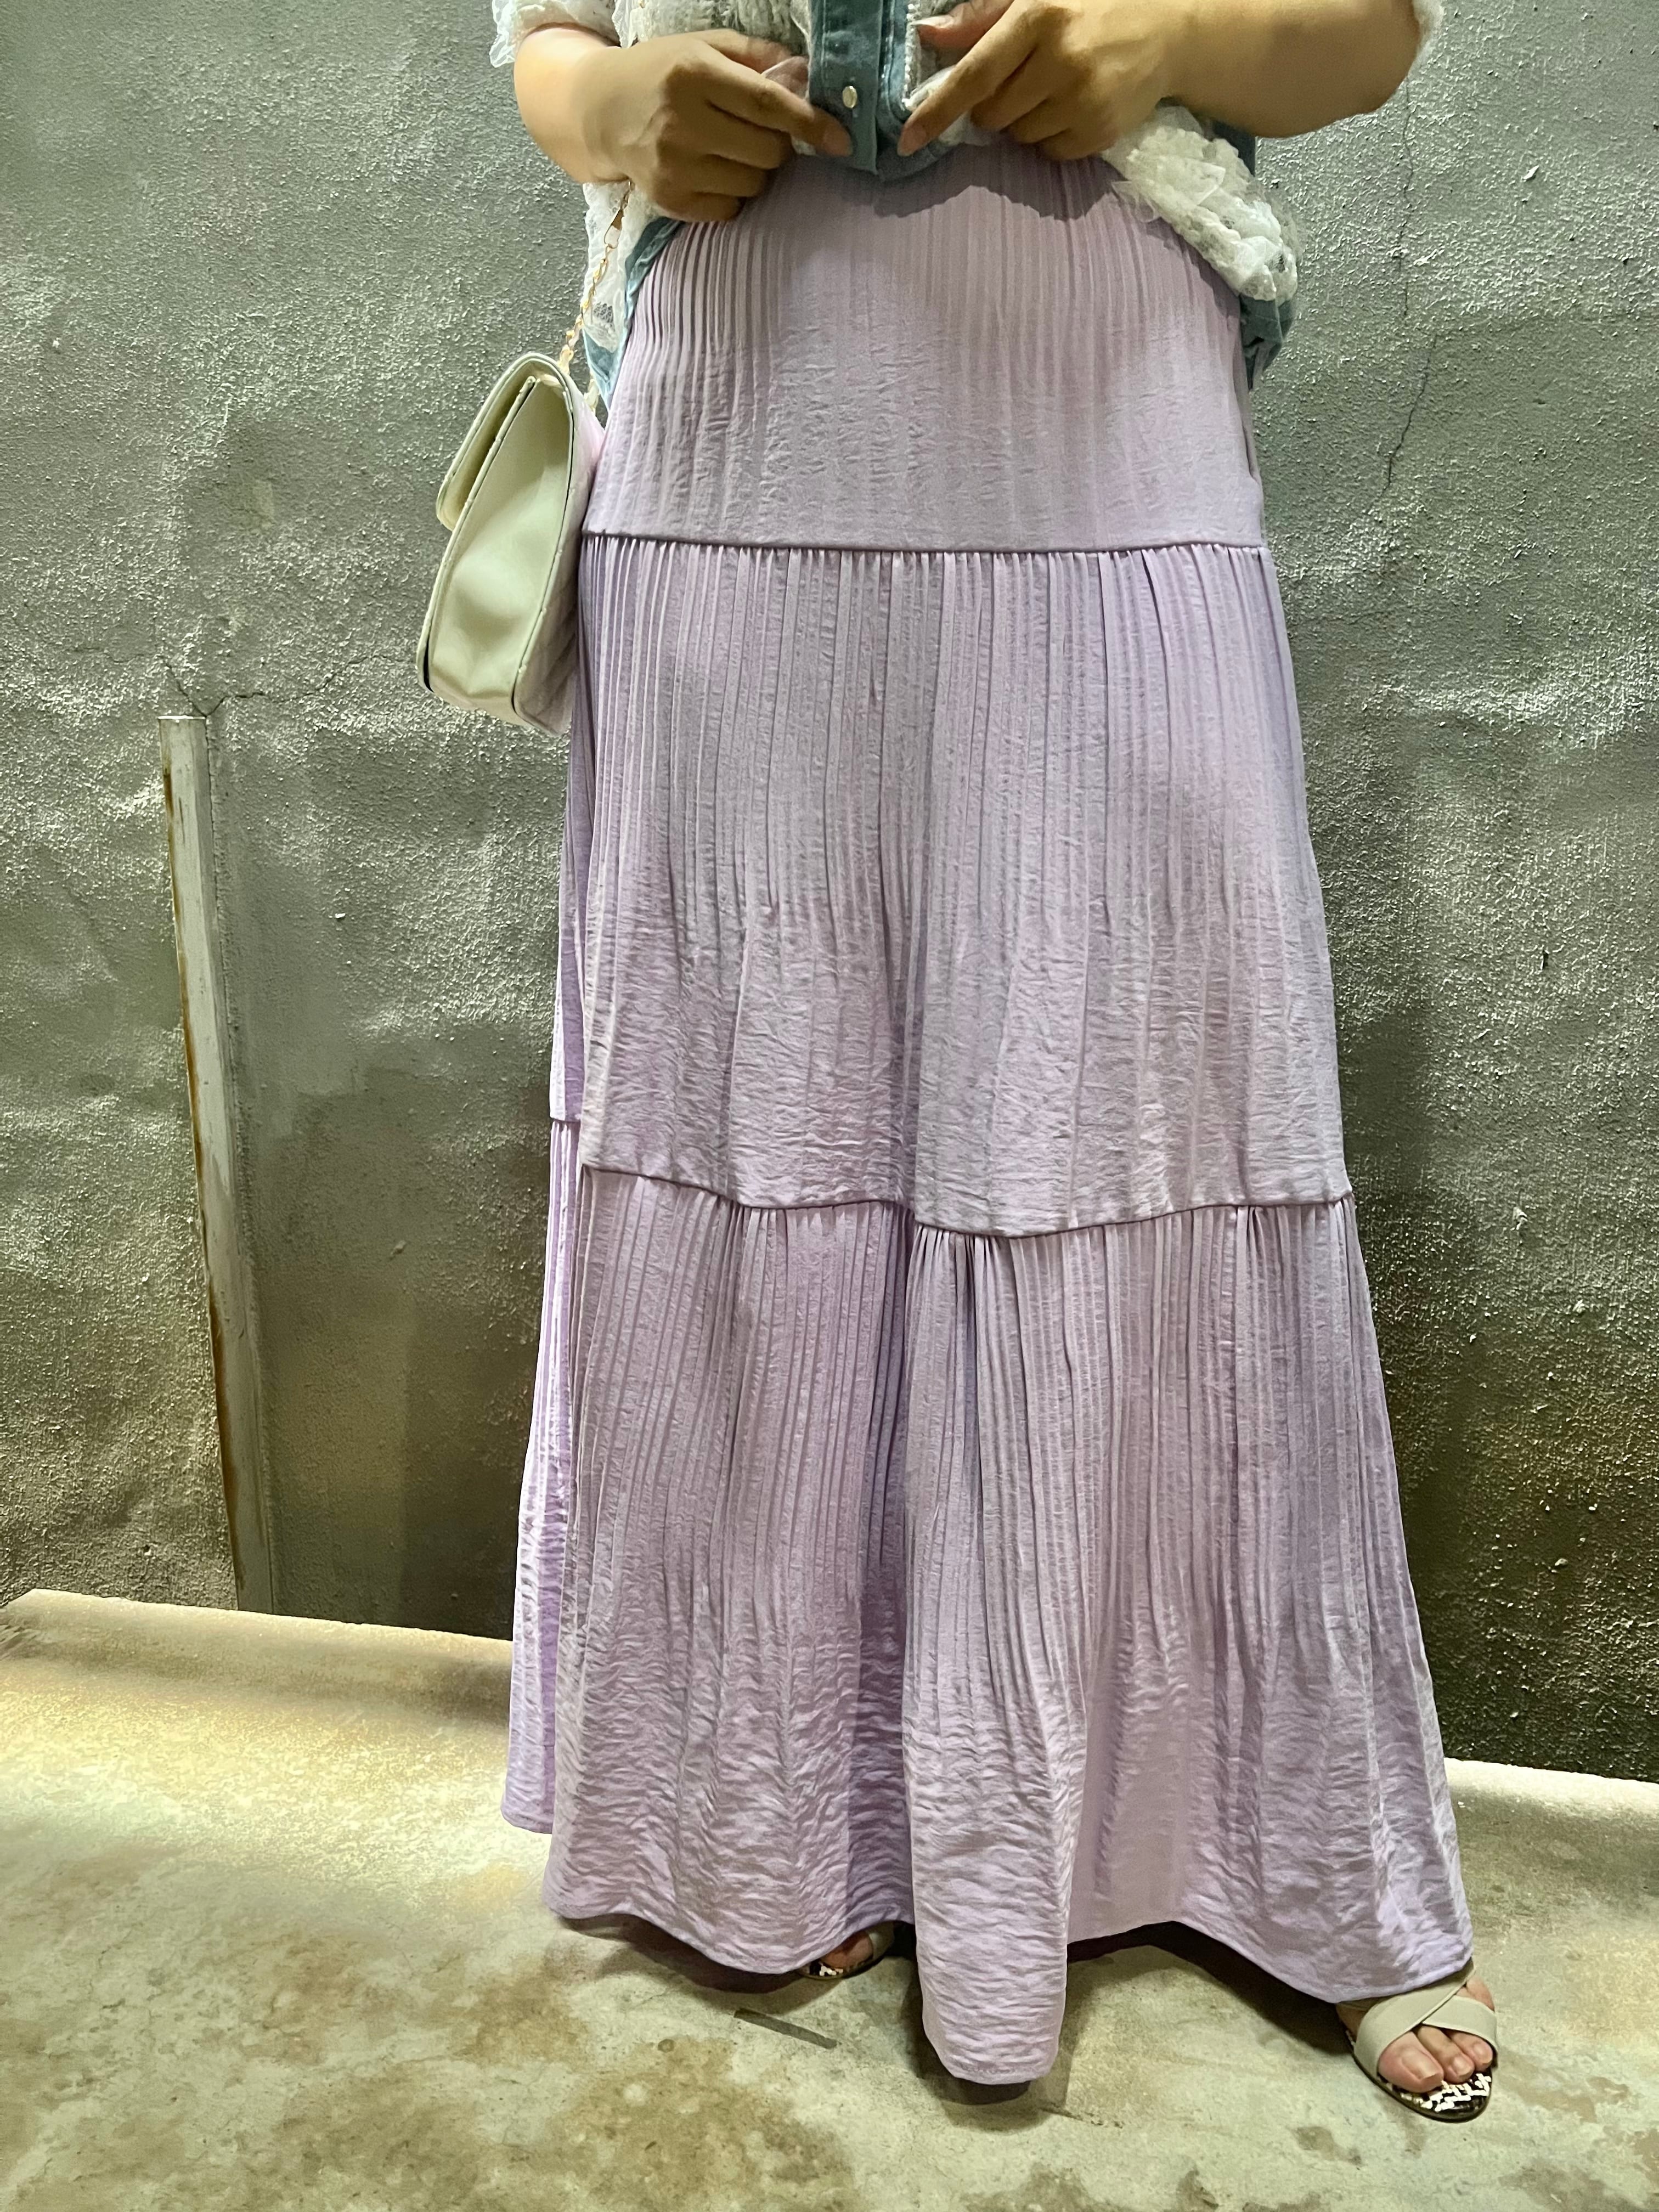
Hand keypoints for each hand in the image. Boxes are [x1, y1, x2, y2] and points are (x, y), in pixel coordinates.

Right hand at [580, 30, 851, 219]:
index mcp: (693, 74)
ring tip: (728, 150)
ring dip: (755, 170)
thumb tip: (807, 75)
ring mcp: (673, 166)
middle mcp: (681, 121)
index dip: (810, 124)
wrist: (601, 111)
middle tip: (757, 133)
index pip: (767, 104)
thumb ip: (758, 57)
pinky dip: (732, 194)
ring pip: (753, 184)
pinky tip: (711, 171)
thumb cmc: (662, 73)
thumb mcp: (705, 46)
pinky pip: (730, 209)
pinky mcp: (669, 199)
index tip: (840, 140)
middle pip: (767, 151)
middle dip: (777, 145)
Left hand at [896, 0, 1187, 160]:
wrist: (1167, 28)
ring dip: (1024, 121)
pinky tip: (1073, 106)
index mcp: (1040, 17)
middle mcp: (1062, 59)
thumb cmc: (1092, 7)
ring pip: (1019, 136)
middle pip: (992, 113)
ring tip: (1054, 88)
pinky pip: (1050, 152)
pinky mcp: (1101, 130)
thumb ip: (981, 17)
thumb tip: (929, 36)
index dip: (939, 109)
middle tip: (1022, 80)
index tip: (909, 138)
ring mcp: (1084, 99)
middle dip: (993, 105)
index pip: (975, 74)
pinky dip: (1051, 136)